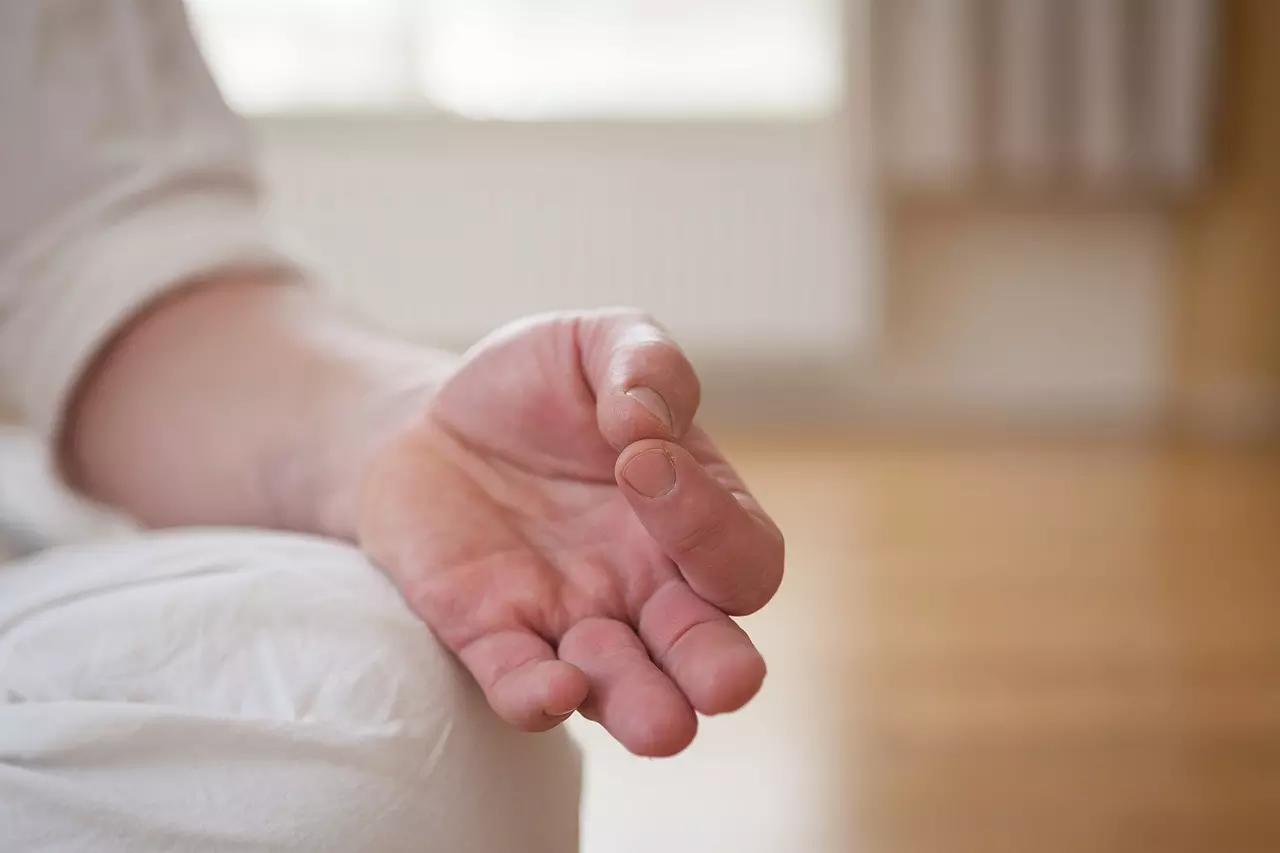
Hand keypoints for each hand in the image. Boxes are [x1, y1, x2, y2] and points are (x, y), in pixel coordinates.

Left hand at [357, 310, 783, 755]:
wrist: (429, 417)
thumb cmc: (536, 388)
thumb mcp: (599, 344)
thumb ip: (646, 365)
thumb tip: (647, 425)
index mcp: (689, 519)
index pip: (738, 552)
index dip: (707, 520)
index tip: (639, 458)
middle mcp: (644, 586)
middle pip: (706, 652)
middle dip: (719, 671)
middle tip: (725, 682)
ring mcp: (569, 619)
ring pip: (623, 688)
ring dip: (643, 707)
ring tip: (662, 726)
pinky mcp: (489, 633)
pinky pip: (519, 684)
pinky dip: (538, 697)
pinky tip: (553, 692)